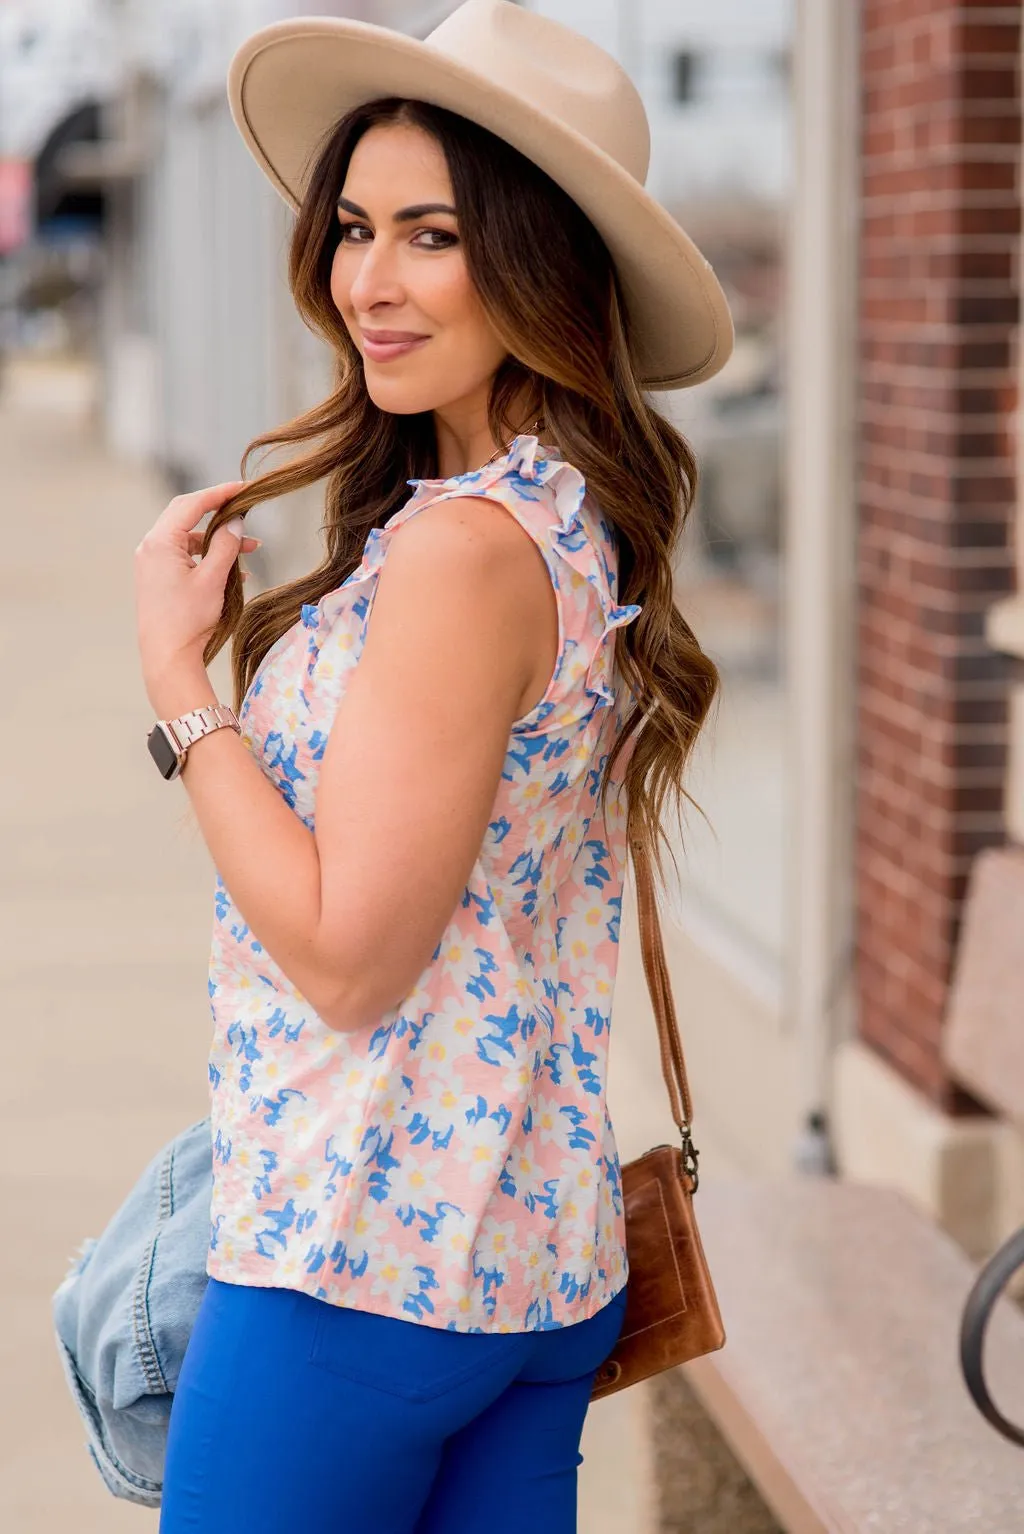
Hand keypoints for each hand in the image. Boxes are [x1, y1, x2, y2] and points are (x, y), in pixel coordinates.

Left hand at [134, 480, 260, 709]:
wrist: (167, 657)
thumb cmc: (188, 619)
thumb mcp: (213, 579)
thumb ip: (225, 545)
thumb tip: (234, 522)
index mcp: (160, 542)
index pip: (191, 504)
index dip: (219, 492)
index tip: (243, 488)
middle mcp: (151, 547)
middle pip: (187, 516)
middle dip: (219, 515)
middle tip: (245, 510)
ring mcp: (152, 563)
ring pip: (189, 540)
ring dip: (218, 542)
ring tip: (250, 551)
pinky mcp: (157, 578)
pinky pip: (185, 558)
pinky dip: (208, 559)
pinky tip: (233, 572)